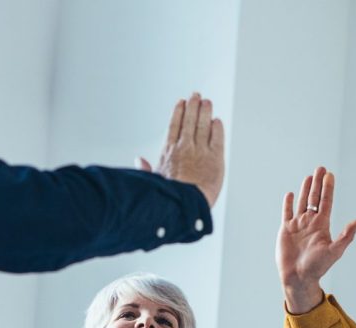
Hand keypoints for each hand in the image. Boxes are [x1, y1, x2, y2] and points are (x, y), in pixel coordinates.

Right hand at [137, 92, 224, 208]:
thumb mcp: (153, 180)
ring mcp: (200, 151)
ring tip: (207, 102)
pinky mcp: (215, 158)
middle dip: (193, 106)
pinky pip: (217, 138)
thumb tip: (138, 160)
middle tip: (196, 95)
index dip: (178, 112)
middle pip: (189, 121)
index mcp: (168, 151)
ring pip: (203, 125)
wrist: (185, 204)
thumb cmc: (168, 196)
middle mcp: (184, 147)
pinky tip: (217, 121)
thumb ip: (147, 168)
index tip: (181, 102)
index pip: (174, 126)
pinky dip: (217, 128)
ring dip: (205, 111)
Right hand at [277, 166, 355, 312]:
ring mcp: (298, 226)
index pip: (326, 202)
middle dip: (318, 183)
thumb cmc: (317, 267)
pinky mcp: (286, 230)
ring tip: (309, 176)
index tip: (330, 175)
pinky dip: (288, 203)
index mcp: (322, 226)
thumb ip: (346, 236)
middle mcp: (311, 223)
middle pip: (315, 198)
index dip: (328, 188)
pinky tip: (291, 194)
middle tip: (321, 168)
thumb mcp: (334, 251)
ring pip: (302, 203)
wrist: (298, 278)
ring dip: (306, 189)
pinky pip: (287, 213)